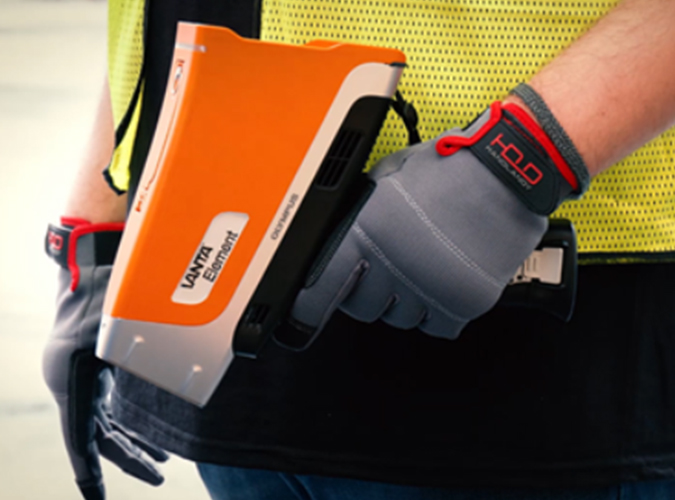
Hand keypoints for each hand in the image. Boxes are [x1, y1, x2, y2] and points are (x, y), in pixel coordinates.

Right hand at [43, 219, 168, 499]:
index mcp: (71, 382)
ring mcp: (79, 375)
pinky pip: (106, 403)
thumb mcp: (117, 331)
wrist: (88, 261)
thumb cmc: (101, 292)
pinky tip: (147, 426)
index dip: (90, 473)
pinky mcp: (89, 365)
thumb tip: (178, 376)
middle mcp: (70, 383)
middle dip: (130, 459)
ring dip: (131, 440)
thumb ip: (139, 358)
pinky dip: (126, 419)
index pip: (79, 440)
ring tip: (160, 460)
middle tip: (158, 476)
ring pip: (104, 421)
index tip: (98, 498)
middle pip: (100, 435)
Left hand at [290, 100, 584, 339]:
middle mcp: (394, 265)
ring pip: (399, 320)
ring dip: (404, 301)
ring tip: (422, 268)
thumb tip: (340, 242)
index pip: (322, 287)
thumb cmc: (450, 166)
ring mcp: (429, 287)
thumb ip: (360, 216)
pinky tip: (442, 284)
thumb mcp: (388, 179)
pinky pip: (436, 328)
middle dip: (368, 293)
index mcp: (366, 231)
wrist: (509, 171)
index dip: (307, 309)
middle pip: (363, 308)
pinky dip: (437, 312)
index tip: (301, 322)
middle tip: (385, 272)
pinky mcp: (463, 302)